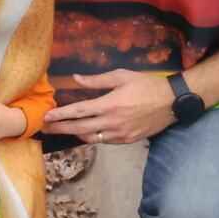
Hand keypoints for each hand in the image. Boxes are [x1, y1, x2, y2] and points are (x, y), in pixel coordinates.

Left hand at [41, 70, 176, 144]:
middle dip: (61, 128)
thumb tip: (76, 79)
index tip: (46, 116)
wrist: (173, 102)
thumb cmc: (147, 85)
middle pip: (79, 128)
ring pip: (91, 138)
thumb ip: (97, 80)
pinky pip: (104, 141)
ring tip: (63, 130)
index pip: (78, 111)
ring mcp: (120, 134)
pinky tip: (85, 132)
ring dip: (75, 134)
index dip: (61, 114)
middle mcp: (112, 122)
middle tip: (46, 128)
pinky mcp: (127, 140)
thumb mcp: (122, 77)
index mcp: (109, 104)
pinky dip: (92, 137)